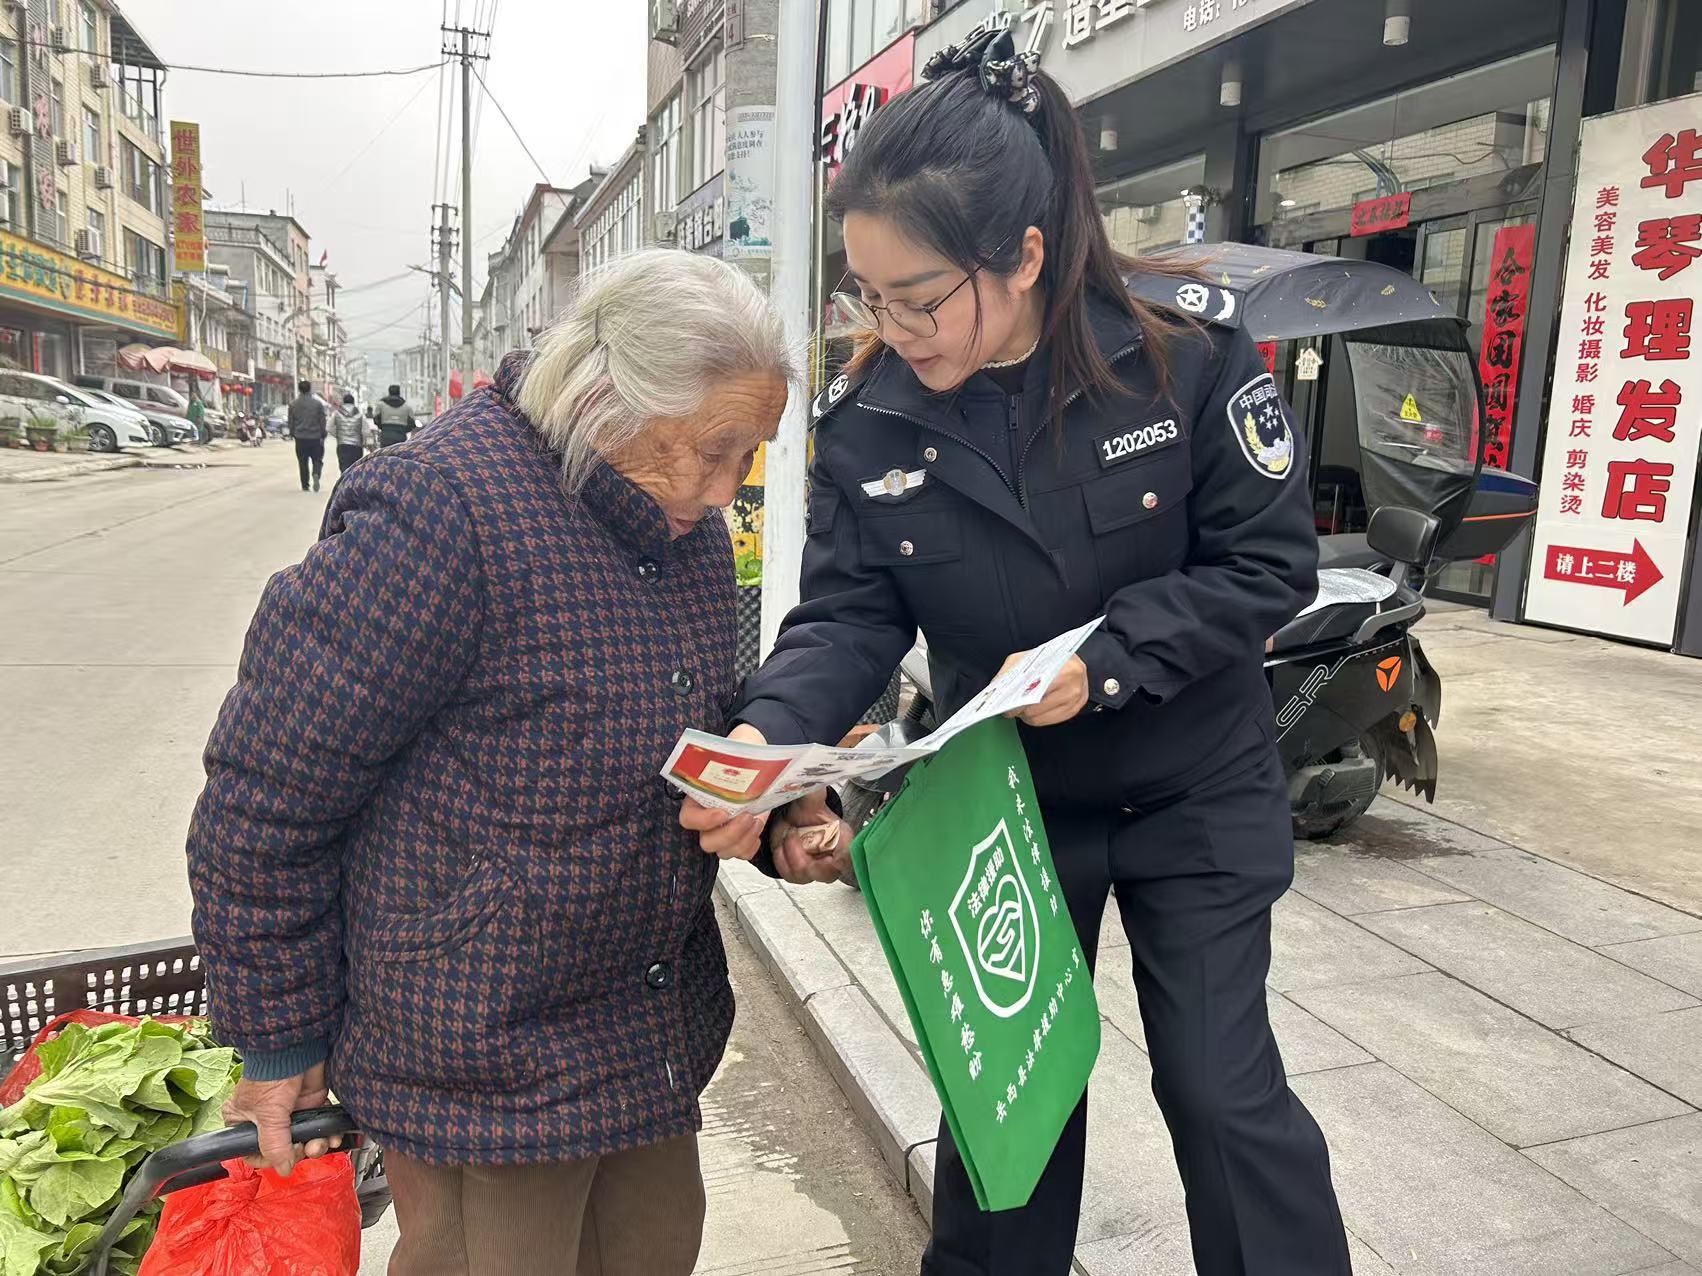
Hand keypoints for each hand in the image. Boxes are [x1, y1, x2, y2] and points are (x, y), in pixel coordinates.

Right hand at [222, 1062, 340, 1175]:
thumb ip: (275, 1144)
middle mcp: (265, 1118)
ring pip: (303, 1139)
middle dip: (299, 1152)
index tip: (285, 1159)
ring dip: (316, 1145)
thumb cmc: (272, 1073)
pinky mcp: (309, 1103)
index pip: (254, 1152)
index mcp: (242, 1121)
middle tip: (307, 1149)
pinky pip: (318, 1125)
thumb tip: (284, 1169)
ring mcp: (289, 1111)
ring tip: (321, 1143)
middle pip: (283, 1148)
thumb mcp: (269, 1114)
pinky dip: (327, 1133)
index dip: (271, 1159)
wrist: (298, 1047)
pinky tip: (332, 1136)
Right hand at [681, 723, 771, 859]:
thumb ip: (728, 758)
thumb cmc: (742, 756)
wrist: (757, 762)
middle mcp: (706, 819)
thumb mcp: (733, 754)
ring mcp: (722, 830)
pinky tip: (757, 829)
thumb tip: (737, 752)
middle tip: (747, 816)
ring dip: (742, 841)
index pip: (688, 820)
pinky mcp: (739, 837)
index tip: (723, 811)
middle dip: (729, 834)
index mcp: (697, 798)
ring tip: (756, 821)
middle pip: (707, 842)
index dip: (703, 821)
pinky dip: (750, 846)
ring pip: (724, 852)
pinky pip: (740, 853)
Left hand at [769, 788, 852, 884]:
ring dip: (789, 852)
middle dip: (804, 855)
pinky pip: (788, 874)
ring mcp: (816, 868)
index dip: (838, 859)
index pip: (848, 857)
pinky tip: (782, 842)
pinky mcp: (799, 873)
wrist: (792, 815)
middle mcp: (832, 858)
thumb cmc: (807, 808)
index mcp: (843, 838)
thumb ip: (814, 793)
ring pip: (803, 874)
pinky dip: (780, 858)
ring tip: (788, 832)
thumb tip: (810, 781)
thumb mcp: (811, 797)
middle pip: (826, 873)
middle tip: (793, 831)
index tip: (821, 847)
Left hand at [999, 652, 1088, 726]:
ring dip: (1027, 715)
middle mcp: (1074, 686)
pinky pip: (1048, 721)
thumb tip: (994, 692)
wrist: (1068, 655)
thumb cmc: (1047, 656)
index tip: (1006, 707)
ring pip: (1039, 718)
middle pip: (1036, 709)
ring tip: (1021, 706)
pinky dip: (1037, 717)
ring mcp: (1076, 700)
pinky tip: (1033, 709)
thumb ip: (1010, 673)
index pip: (1035, 693)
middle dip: (1019, 710)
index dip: (1017, 702)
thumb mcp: (1025, 657)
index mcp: (1065, 669)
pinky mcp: (1074, 709)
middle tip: (1011, 707)